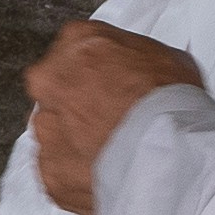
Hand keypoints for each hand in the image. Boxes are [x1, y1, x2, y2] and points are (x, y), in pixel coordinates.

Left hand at [26, 20, 201, 209]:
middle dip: (78, 103)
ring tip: (114, 149)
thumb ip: (131, 60)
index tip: (110, 84)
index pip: (76, 49)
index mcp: (78, 42)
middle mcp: (51, 80)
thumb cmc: (168, 105)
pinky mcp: (49, 168)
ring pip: (55, 131)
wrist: (165, 153)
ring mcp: (46, 126)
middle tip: (111, 117)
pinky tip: (107, 171)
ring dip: (77, 139)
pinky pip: (60, 169)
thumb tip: (136, 71)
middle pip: (56, 88)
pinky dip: (78, 172)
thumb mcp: (165, 56)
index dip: (97, 71)